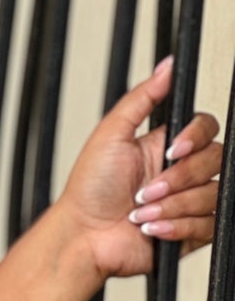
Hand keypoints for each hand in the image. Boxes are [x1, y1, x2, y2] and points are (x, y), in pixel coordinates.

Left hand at [56, 55, 222, 280]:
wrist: (84, 236)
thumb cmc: (89, 187)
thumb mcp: (111, 133)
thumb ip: (143, 97)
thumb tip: (168, 65)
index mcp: (165, 146)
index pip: (206, 128)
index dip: (196, 137)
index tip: (172, 149)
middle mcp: (181, 171)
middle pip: (216, 160)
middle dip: (177, 178)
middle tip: (144, 190)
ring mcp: (189, 201)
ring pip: (213, 195)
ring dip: (172, 206)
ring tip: (140, 212)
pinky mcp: (193, 231)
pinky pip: (209, 225)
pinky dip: (177, 226)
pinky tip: (151, 229)